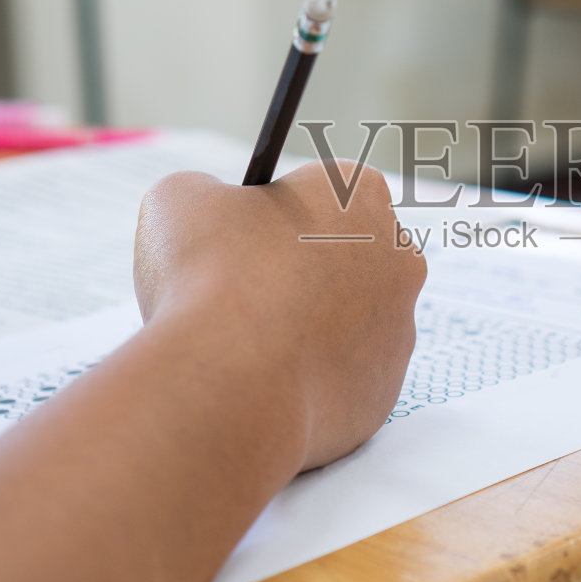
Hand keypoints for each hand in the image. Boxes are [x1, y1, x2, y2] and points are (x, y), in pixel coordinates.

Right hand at [135, 161, 424, 471]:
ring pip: (349, 320)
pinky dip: (309, 377)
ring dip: (308, 325)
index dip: (280, 210)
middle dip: (303, 268)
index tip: (245, 233)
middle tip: (243, 290)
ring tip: (249, 341)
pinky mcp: (385, 392)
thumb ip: (205, 191)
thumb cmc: (208, 275)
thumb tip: (211, 211)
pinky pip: (343, 377)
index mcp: (361, 194)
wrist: (229, 382)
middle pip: (348, 254)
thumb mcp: (179, 197)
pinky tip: (267, 380)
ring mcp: (400, 329)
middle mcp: (400, 258)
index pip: (326, 189)